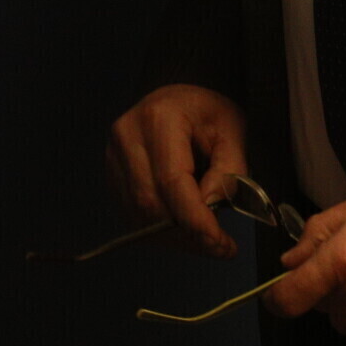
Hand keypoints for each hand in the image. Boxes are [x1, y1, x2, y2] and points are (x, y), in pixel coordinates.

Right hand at [105, 84, 248, 258]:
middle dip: (187, 234)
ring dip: (175, 238)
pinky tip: (186, 231)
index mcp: (158, 119)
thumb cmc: (207, 112)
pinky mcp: (113, 176)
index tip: (222, 244)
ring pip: (139, 215)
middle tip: (221, 248)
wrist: (179, 97)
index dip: (196, 219)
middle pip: (151, 203)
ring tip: (208, 242)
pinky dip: (161, 231)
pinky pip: (133, 215)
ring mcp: (113, 158)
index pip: (171, 181)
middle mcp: (126, 138)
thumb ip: (229, 170)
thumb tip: (211, 208)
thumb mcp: (232, 130)